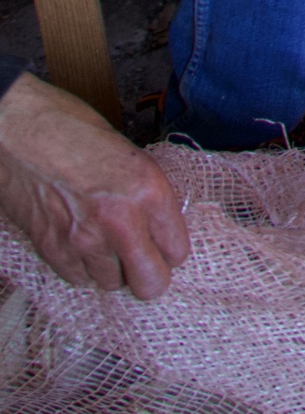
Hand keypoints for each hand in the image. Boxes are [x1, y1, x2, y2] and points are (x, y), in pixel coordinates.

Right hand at [0, 72, 189, 298]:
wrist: (17, 130)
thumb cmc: (70, 129)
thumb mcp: (128, 153)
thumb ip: (147, 194)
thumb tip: (159, 226)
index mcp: (147, 189)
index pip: (177, 251)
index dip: (170, 248)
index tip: (163, 242)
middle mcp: (120, 221)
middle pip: (151, 284)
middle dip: (149, 274)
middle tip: (142, 256)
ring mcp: (83, 241)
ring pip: (112, 284)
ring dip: (112, 267)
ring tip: (104, 238)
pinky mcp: (52, 250)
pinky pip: (79, 278)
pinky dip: (82, 265)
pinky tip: (79, 239)